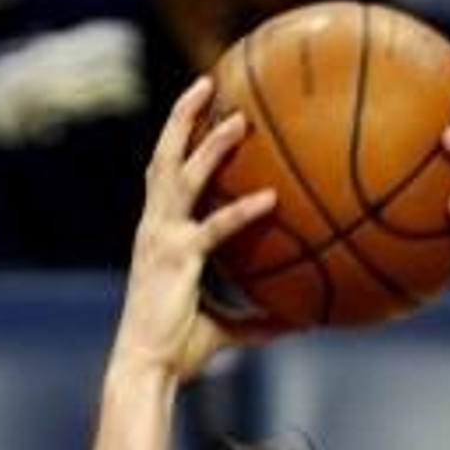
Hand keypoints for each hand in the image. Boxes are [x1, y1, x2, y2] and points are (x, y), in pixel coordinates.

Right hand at [112, 77, 278, 385]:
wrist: (148, 366)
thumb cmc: (179, 350)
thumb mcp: (225, 329)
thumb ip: (260, 319)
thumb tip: (301, 322)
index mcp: (158, 234)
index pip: (164, 175)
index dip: (177, 141)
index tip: (197, 110)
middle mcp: (154, 226)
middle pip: (164, 156)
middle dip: (183, 116)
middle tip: (208, 83)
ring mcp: (162, 238)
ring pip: (182, 175)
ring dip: (210, 144)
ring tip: (239, 118)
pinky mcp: (177, 258)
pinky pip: (215, 227)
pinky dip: (242, 211)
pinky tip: (270, 198)